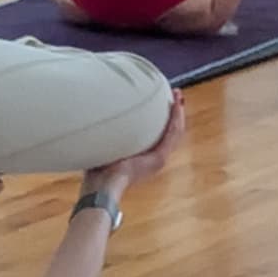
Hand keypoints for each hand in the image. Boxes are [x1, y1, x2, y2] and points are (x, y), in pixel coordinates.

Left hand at [87, 90, 184, 212]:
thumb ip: (112, 131)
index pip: (160, 133)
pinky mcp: (160, 158)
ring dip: (178, 112)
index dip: (164, 116)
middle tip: (175, 93)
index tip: (163, 98)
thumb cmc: (98, 167)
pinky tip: (176, 105)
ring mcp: (159, 158)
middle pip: (170, 131)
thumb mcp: (108, 143)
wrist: (101, 183)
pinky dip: (176, 118)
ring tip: (178, 95)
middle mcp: (154, 158)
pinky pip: (172, 134)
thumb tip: (104, 112)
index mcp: (144, 156)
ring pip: (175, 131)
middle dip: (175, 111)